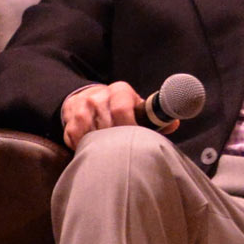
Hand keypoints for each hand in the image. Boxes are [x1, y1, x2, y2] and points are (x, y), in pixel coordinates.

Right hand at [61, 81, 177, 149]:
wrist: (85, 98)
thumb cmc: (118, 107)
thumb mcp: (135, 107)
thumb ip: (153, 117)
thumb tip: (174, 123)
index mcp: (119, 91)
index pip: (122, 108)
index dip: (130, 127)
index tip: (134, 141)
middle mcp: (99, 96)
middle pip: (108, 124)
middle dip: (116, 141)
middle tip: (123, 152)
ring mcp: (82, 107)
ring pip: (92, 133)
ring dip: (101, 145)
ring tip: (109, 152)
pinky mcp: (69, 119)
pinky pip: (76, 138)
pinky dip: (84, 147)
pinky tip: (91, 148)